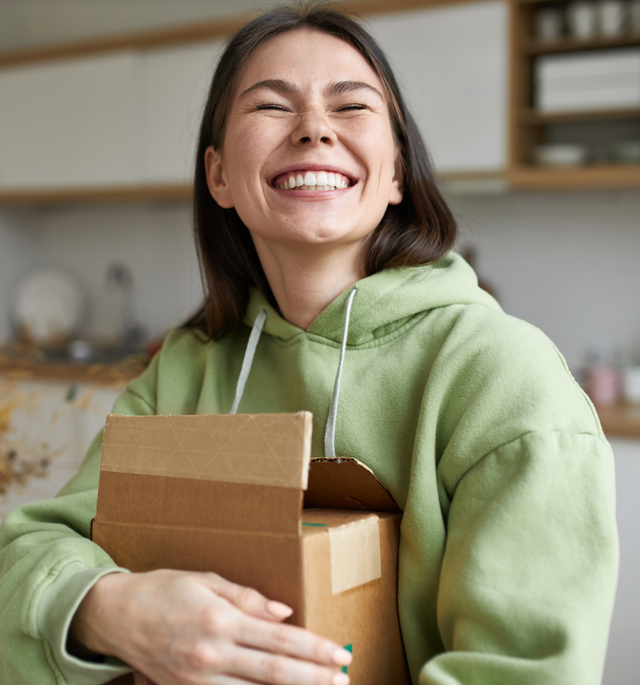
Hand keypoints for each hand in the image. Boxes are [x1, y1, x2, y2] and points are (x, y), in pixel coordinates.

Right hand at [71, 569, 351, 684]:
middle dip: (314, 677)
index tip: (340, 654)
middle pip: (275, 672)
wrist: (114, 616)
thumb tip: (284, 612)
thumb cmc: (162, 589)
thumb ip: (247, 597)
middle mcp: (213, 654)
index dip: (314, 649)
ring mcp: (199, 679)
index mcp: (221, 620)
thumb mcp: (205, 579)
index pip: (280, 640)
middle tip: (343, 679)